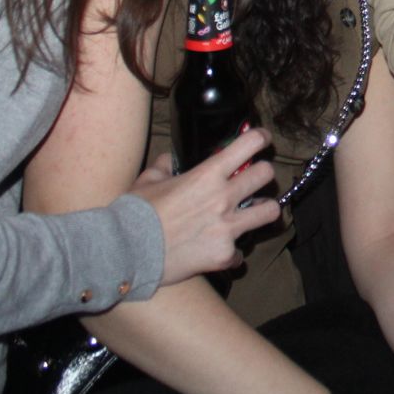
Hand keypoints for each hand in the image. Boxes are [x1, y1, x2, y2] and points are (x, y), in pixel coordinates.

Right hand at [130, 127, 281, 286]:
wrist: (123, 252)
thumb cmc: (133, 213)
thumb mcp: (146, 181)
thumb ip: (162, 167)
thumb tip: (167, 160)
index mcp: (207, 174)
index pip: (249, 144)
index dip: (260, 138)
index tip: (263, 139)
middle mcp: (223, 198)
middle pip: (267, 174)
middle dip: (263, 174)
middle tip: (254, 180)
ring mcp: (227, 227)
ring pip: (270, 211)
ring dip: (262, 210)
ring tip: (252, 214)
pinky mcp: (223, 255)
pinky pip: (239, 253)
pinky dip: (231, 254)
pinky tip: (219, 252)